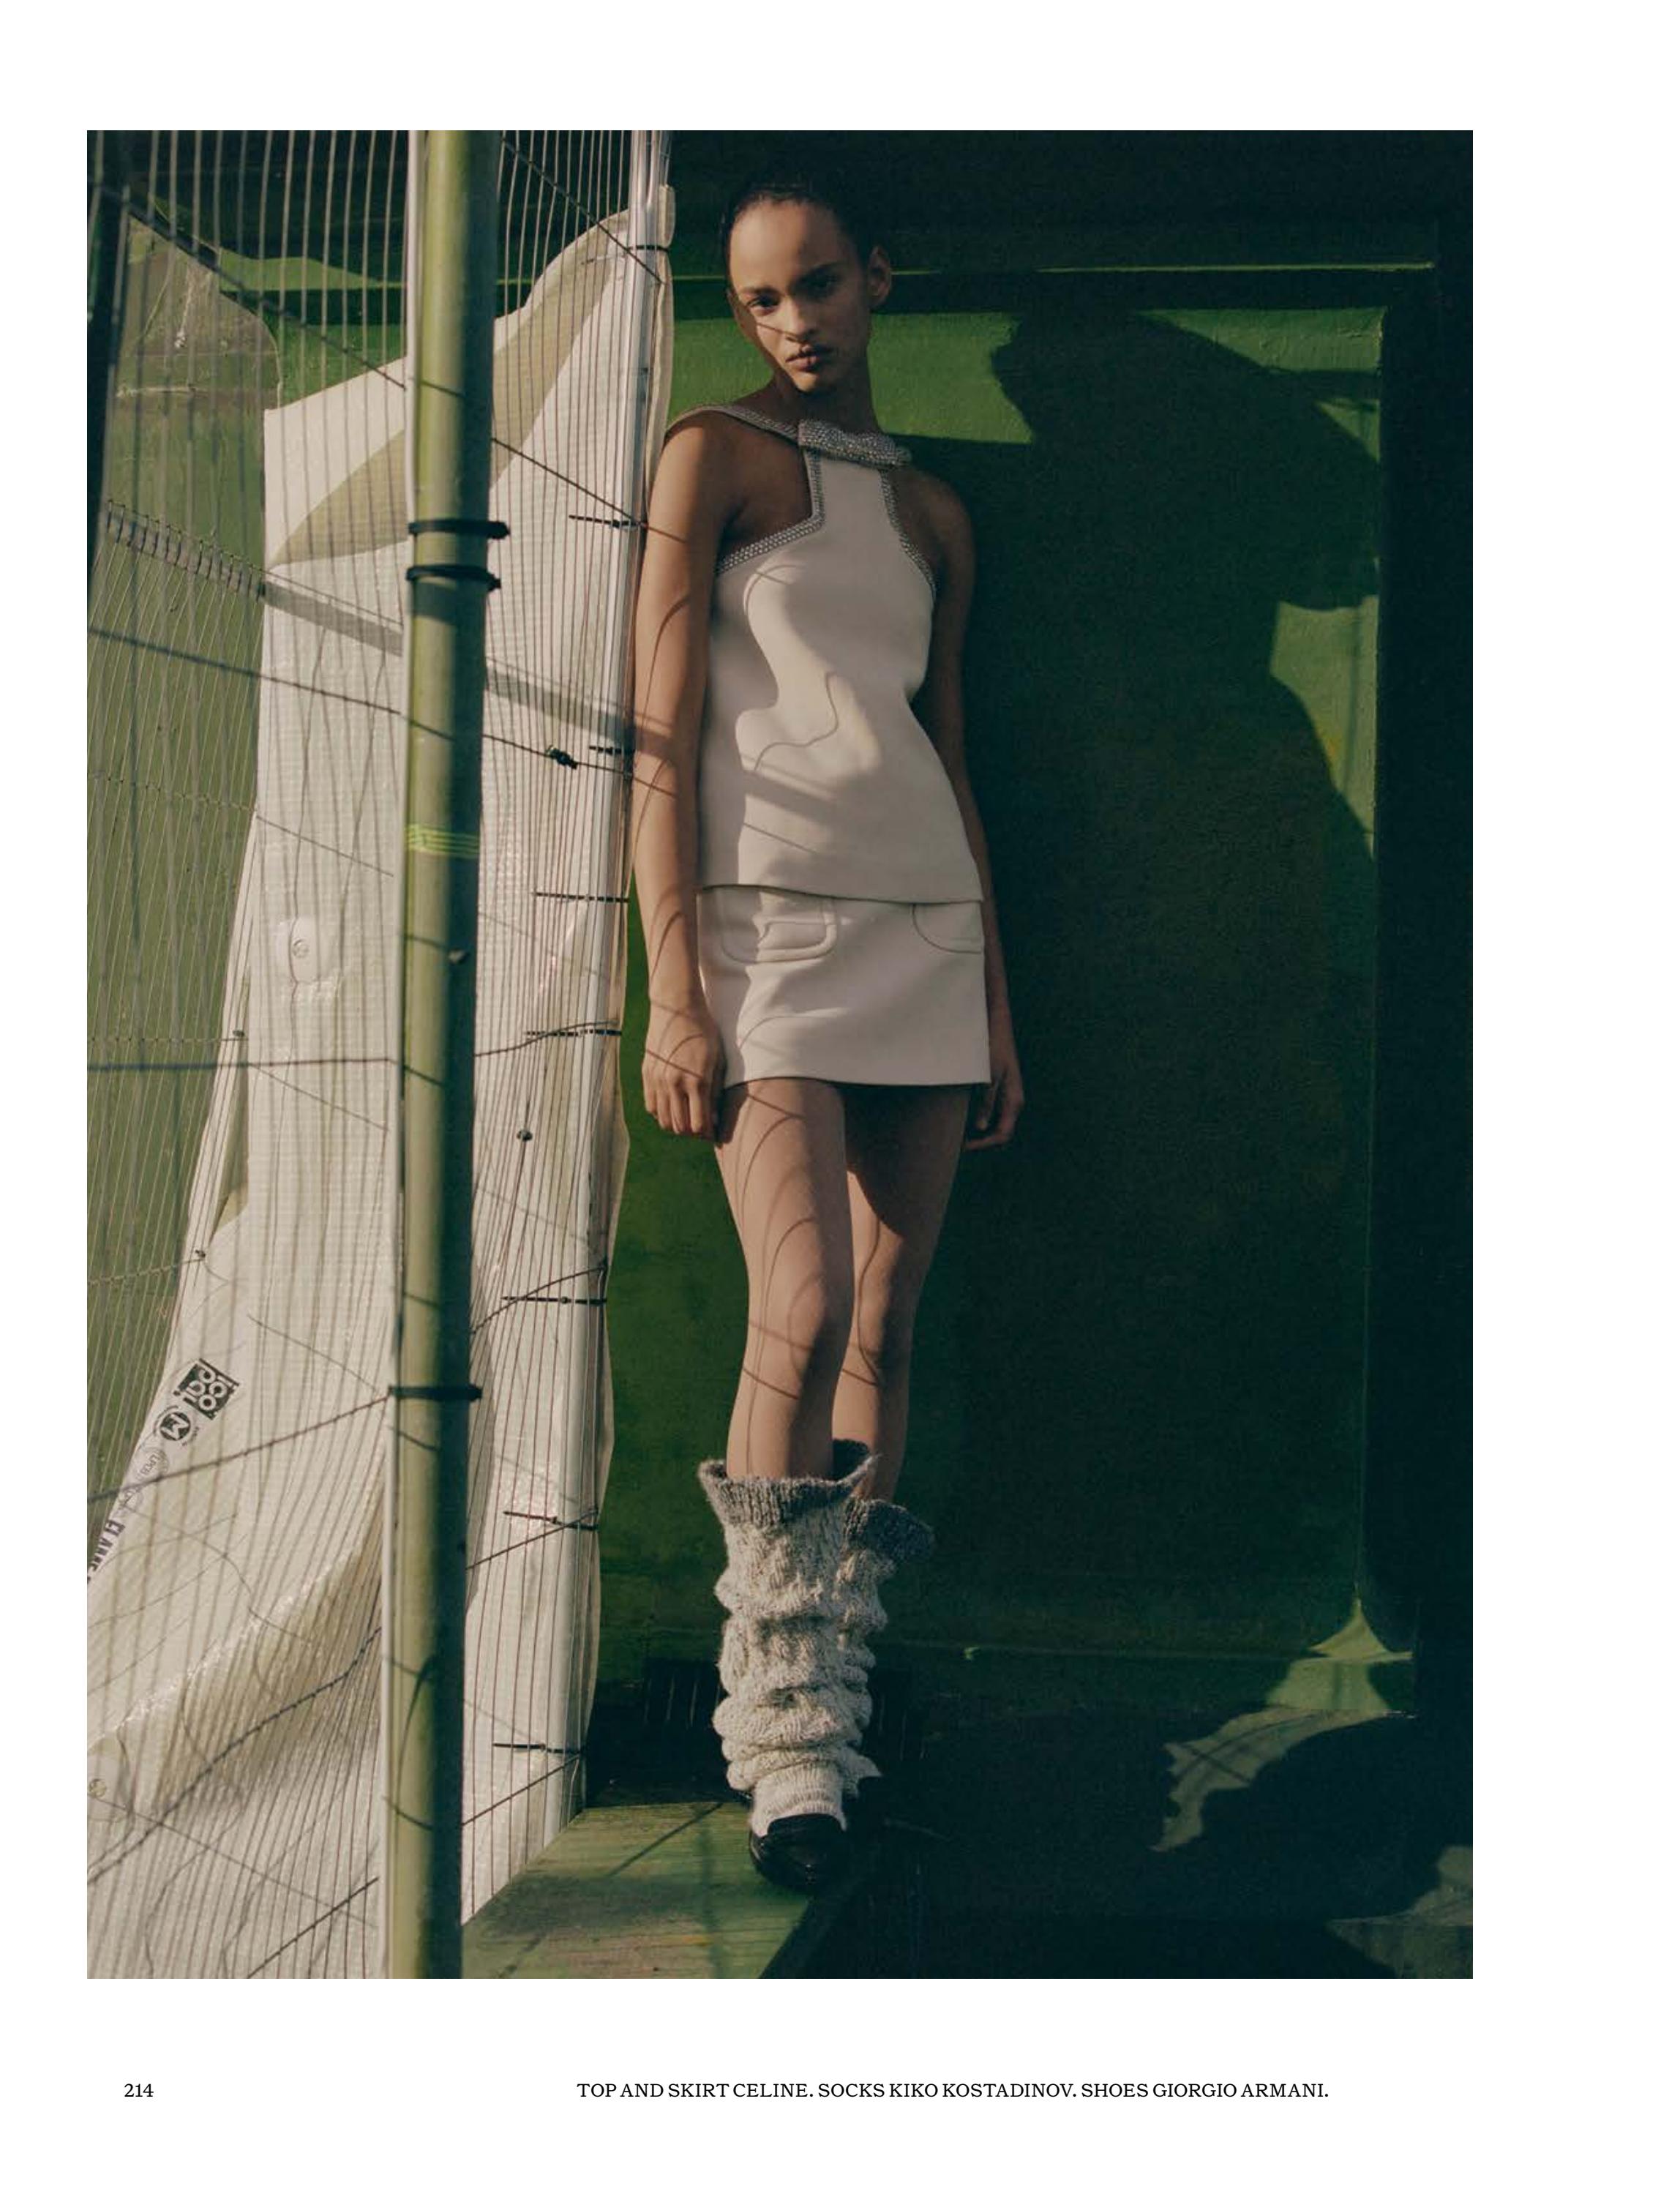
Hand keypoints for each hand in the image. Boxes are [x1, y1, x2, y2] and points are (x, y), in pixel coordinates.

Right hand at [643, 996, 725, 1140]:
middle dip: (692, 1133)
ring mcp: (657, 1080)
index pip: (698, 1125)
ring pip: (663, 1120)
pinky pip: (651, 1106)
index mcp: (696, 1081)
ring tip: (687, 1119)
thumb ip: (715, 1091)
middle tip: (701, 1128)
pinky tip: (672, 1106)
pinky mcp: (647, 1074)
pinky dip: (661, 1113)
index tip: (713, 1133)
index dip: (707, 1134)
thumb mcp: (717, 1060)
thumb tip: (714, 1119)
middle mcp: (674, 1084)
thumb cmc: (704, 1031)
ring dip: (676, 1125)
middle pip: (680, 1127)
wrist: (676, 1007)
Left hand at [964, 1012, 1022, 1150]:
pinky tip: (962, 1117)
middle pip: (1001, 1134)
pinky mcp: (999, 1091)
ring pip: (995, 1125)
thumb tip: (980, 1127)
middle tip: (959, 1144)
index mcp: (1013, 1101)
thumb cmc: (994, 1049)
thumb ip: (986, 1101)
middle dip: (982, 1143)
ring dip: (979, 1133)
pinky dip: (978, 1120)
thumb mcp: (988, 1076)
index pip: (1003, 1135)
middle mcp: (1012, 1103)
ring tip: (958, 1133)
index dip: (984, 1145)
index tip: (964, 1146)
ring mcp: (1006, 1098)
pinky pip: (991, 1113)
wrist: (997, 1027)